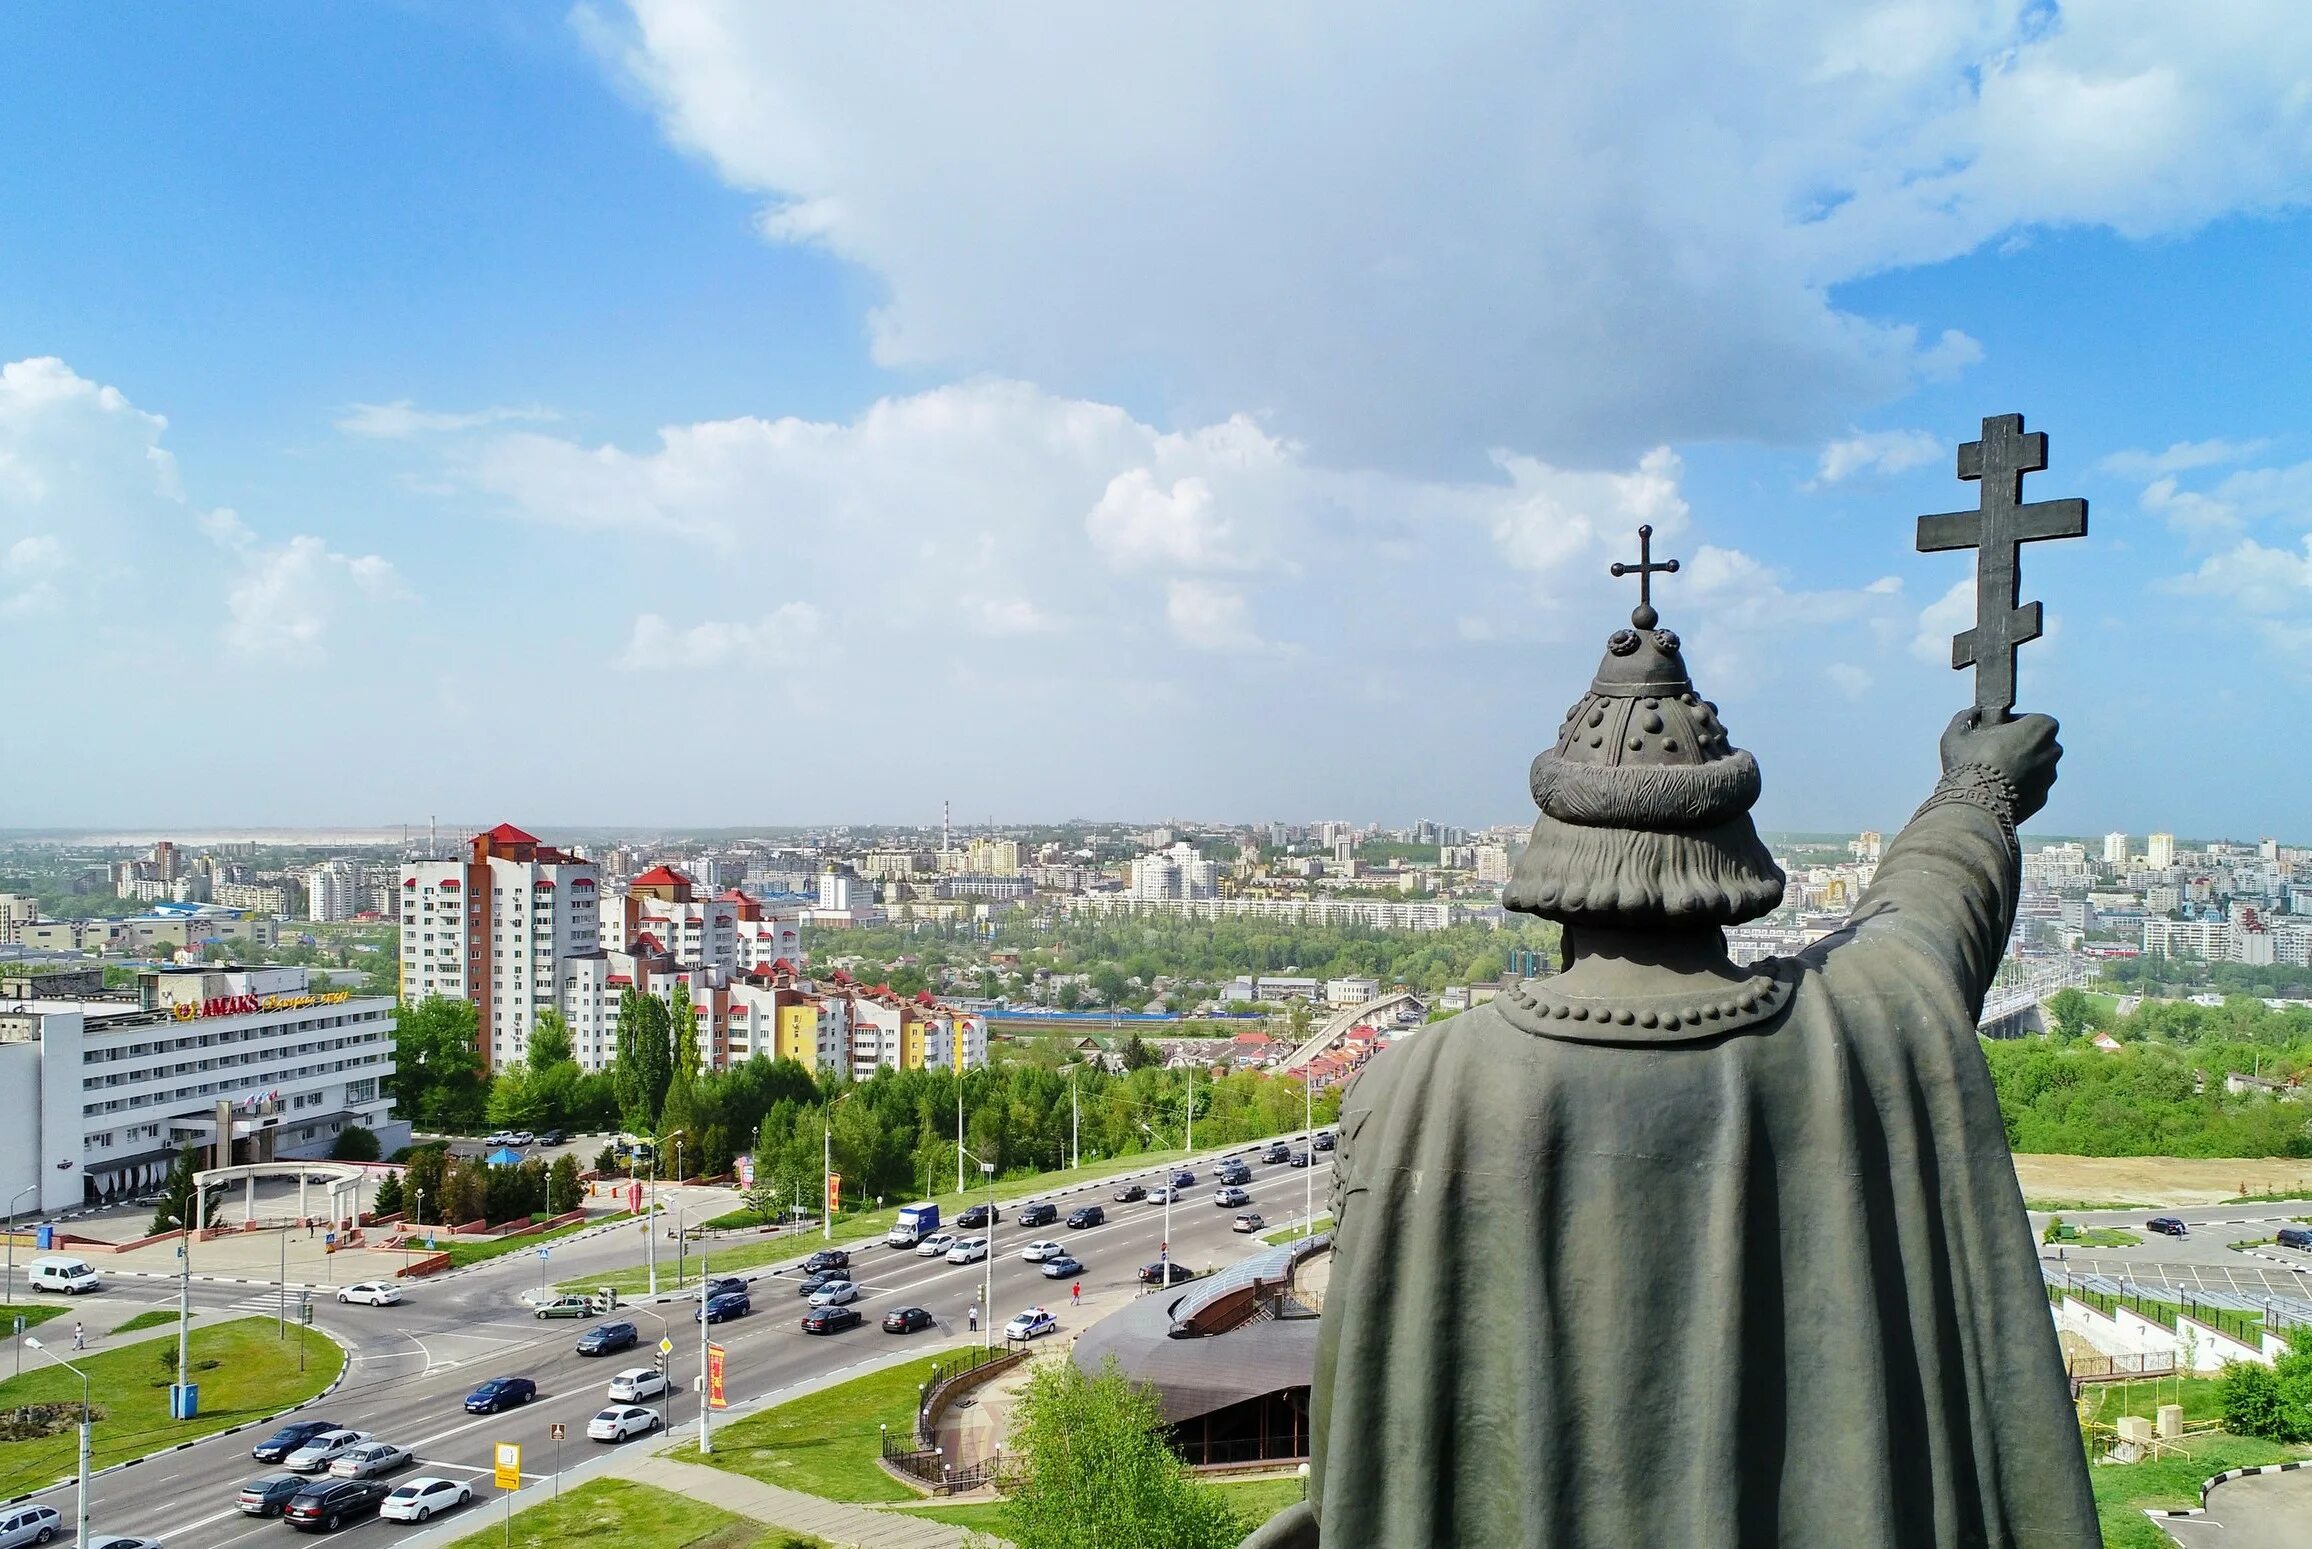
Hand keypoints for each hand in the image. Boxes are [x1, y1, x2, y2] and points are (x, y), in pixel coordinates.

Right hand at [1940, 709, 2059, 821]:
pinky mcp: (2042, 798)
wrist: (1974, 806)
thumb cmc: (1969, 764)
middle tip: (1997, 752)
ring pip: (2037, 767)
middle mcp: (2051, 750)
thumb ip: (1967, 717)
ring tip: (1995, 774)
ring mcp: (2049, 777)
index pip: (2034, 719)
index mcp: (2039, 727)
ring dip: (2021, 767)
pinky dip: (2019, 788)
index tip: (1998, 732)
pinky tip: (1998, 790)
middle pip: (2038, 743)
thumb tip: (1973, 713)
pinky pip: (2031, 788)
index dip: (2015, 724)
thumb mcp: (1958, 733)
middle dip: (2021, 746)